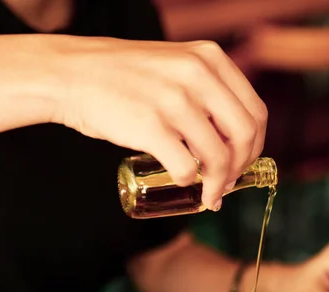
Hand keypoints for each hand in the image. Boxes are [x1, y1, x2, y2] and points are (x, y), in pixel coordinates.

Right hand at [50, 36, 266, 209]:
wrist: (72, 74)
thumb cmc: (124, 77)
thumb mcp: (176, 66)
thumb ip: (205, 90)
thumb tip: (230, 139)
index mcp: (211, 59)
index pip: (256, 112)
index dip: (255, 147)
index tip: (241, 164)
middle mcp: (198, 75)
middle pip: (245, 136)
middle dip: (241, 169)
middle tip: (226, 184)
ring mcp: (174, 100)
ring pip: (219, 158)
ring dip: (217, 185)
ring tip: (208, 195)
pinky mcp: (151, 125)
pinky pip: (186, 168)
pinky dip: (189, 182)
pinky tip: (183, 183)